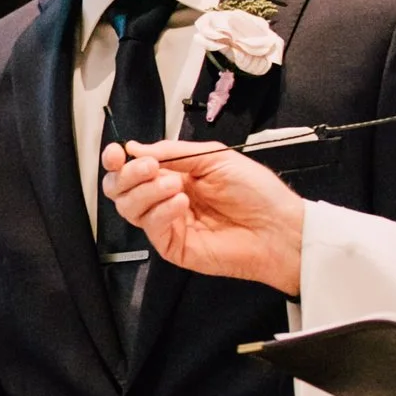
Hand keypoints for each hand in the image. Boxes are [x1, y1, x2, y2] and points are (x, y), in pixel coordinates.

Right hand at [100, 140, 306, 294]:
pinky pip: (151, 228)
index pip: (132, 169)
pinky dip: (161, 212)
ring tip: (176, 186)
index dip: (117, 160)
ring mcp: (167, 224)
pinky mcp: (173, 246)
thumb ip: (173, 152)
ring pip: (129, 208)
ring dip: (147, 191)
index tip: (116, 153)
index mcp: (174, 174)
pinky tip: (182, 203)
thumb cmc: (256, 192)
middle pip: (121, 189)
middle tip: (150, 168)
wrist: (278, 227)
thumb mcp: (214, 157)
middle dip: (128, 175)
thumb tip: (136, 148)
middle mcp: (164, 199)